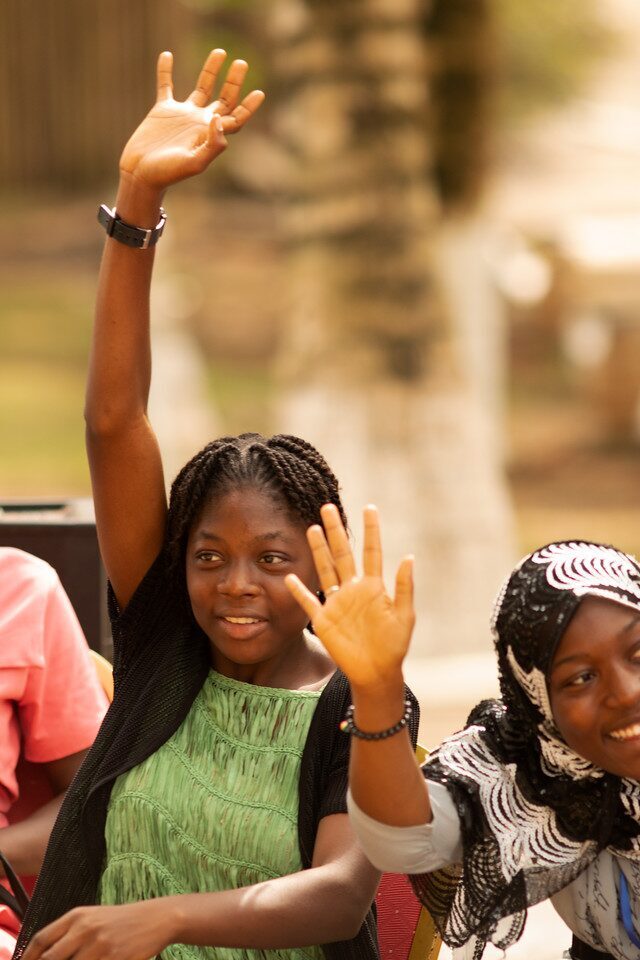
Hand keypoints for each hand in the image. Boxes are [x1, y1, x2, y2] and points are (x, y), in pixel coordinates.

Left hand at [21, 901, 175, 959]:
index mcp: (77, 916)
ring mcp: (99, 945)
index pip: (41, 939)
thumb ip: (69, 933)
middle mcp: (85, 928)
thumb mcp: (93, 918)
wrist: (156, 918)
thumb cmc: (122, 921)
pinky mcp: (114, 958)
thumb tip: (45, 954)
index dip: (28, 958)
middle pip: (50, 958)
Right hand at [119, 49, 264, 190]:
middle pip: (223, 99)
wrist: (142, 174)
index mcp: (210, 136)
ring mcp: (182, 115)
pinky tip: (167, 54)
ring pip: (201, 87)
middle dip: (233, 82)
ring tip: (220, 52)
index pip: (235, 118)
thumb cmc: (168, 174)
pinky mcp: (162, 111)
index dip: (248, 107)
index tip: (259, 92)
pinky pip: (165, 86)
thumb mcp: (194, 163)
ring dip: (210, 70)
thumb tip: (218, 118)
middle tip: (241, 63)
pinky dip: (165, 70)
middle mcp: (199, 123)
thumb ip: (212, 144)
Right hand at [286, 505, 414, 691]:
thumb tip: (409, 556)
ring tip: (312, 529)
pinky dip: (299, 590)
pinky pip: (309, 601)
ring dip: (319, 550)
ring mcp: (337, 603)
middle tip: (328, 508)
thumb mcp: (405, 616)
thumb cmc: (394, 645)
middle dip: (335, 531)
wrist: (377, 672)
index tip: (369, 508)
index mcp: (374, 586)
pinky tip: (290, 576)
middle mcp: (353, 589)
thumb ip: (405, 587)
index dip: (371, 530)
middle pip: (342, 554)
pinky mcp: (324, 620)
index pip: (371, 551)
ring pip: (325, 569)